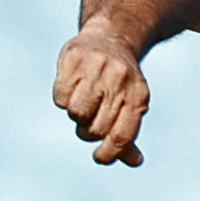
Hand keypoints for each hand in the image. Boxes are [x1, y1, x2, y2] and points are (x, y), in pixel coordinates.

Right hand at [52, 28, 150, 165]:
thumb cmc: (120, 82)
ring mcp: (97, 67)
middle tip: (91, 117)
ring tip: (83, 102)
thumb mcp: (131, 105)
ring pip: (77, 113)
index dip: (108, 154)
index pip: (121, 136)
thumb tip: (136, 161)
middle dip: (89, 131)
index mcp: (138, 96)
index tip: (100, 156)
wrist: (110, 38)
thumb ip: (129, 135)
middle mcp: (120, 80)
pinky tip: (72, 86)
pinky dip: (62, 98)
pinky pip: (60, 97)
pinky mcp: (74, 58)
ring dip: (76, 115)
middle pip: (96, 129)